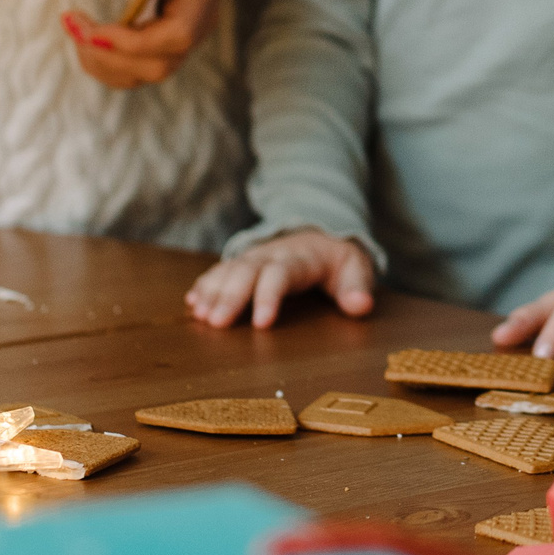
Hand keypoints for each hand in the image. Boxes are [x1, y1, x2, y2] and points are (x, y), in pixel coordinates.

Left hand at [64, 0, 221, 87]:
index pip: (177, 36)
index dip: (135, 42)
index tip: (94, 29)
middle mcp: (198, 23)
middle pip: (160, 64)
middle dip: (110, 54)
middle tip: (72, 24)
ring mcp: (181, 38)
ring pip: (145, 74)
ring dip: (103, 62)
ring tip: (75, 27)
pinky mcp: (162, 44)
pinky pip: (135, 71)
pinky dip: (104, 63)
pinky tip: (84, 35)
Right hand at [186, 228, 375, 327]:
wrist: (321, 231)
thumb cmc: (338, 260)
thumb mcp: (356, 268)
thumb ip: (358, 286)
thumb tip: (361, 306)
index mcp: (301, 258)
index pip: (282, 274)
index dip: (270, 296)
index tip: (261, 323)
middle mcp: (273, 255)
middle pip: (248, 271)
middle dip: (231, 296)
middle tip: (216, 323)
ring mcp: (255, 257)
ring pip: (230, 269)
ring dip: (213, 290)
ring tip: (199, 315)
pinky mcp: (244, 263)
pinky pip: (221, 270)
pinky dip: (205, 285)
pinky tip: (192, 303)